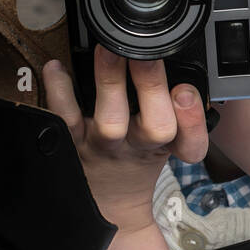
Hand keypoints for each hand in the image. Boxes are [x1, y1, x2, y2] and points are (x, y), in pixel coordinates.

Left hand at [41, 45, 208, 235]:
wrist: (106, 199)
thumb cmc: (137, 159)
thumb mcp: (169, 140)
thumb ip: (181, 109)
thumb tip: (184, 67)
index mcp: (169, 146)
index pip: (192, 143)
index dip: (193, 120)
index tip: (186, 93)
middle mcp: (139, 147)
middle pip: (156, 126)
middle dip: (152, 85)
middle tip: (145, 52)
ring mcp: (105, 146)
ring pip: (111, 122)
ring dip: (110, 83)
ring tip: (108, 50)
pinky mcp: (73, 143)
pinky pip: (65, 119)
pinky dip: (59, 92)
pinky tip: (56, 68)